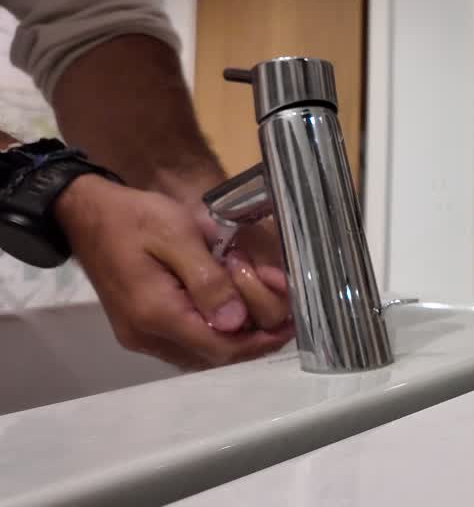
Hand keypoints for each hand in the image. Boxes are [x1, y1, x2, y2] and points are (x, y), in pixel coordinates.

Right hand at [55, 175, 292, 368]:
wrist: (87, 214)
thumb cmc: (137, 218)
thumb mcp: (178, 236)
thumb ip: (208, 280)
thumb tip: (236, 322)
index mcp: (156, 313)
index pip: (219, 348)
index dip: (260, 341)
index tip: (290, 323)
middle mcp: (146, 336)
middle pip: (213, 356)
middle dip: (254, 338)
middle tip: (284, 313)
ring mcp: (141, 336)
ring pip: (202, 353)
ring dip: (237, 337)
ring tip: (265, 310)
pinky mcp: (141, 328)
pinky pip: (187, 342)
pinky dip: (216, 331)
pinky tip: (235, 309)